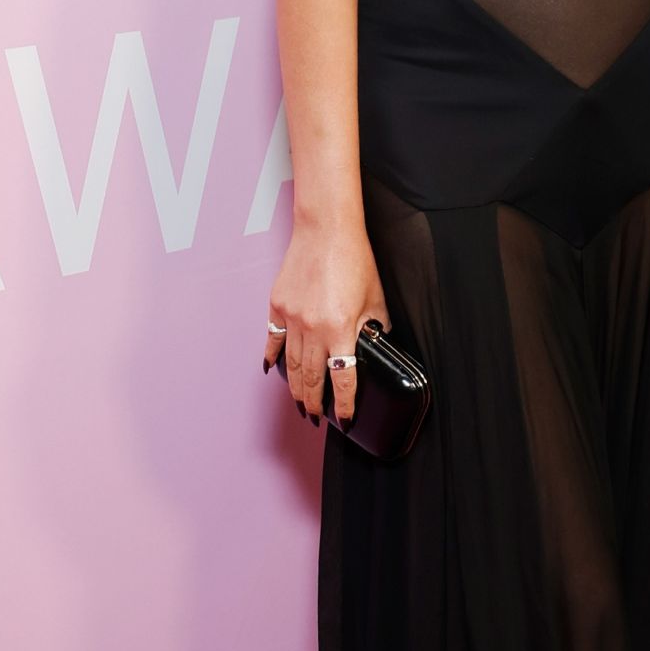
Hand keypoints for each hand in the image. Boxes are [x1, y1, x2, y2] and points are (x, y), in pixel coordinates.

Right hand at [263, 217, 388, 428]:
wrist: (326, 230)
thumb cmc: (355, 259)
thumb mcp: (376, 299)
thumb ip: (374, 328)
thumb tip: (374, 345)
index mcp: (341, 330)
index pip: (343, 381)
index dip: (345, 406)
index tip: (346, 420)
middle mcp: (313, 329)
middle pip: (312, 379)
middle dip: (314, 403)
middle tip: (316, 417)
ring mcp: (291, 318)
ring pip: (292, 365)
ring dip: (295, 388)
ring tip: (300, 402)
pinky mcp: (277, 306)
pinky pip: (273, 342)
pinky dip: (273, 359)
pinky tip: (273, 372)